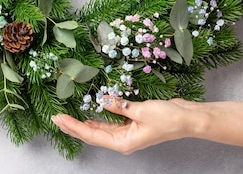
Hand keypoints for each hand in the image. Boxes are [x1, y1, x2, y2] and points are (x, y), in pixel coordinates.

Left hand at [51, 97, 193, 154]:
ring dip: (83, 122)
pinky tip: (88, 114)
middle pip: (91, 134)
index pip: (91, 136)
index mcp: (123, 142)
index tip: (59, 119)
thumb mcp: (141, 110)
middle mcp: (122, 141)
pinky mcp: (130, 124)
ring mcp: (126, 133)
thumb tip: (102, 100)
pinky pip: (109, 122)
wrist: (187, 118)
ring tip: (66, 116)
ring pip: (99, 129)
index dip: (73, 127)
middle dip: (73, 125)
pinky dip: (97, 118)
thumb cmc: (168, 118)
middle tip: (56, 117)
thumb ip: (119, 106)